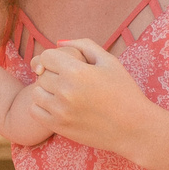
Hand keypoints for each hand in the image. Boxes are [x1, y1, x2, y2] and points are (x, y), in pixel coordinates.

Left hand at [25, 38, 151, 151]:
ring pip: (36, 92)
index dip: (54, 58)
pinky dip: (42, 106)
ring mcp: (60, 111)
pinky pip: (35, 111)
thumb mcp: (109, 61)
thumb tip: (59, 42)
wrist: (133, 128)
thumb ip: (84, 45)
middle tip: (69, 80)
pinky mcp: (59, 127)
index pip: (46, 56)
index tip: (65, 64)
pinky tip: (58, 105)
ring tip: (63, 93)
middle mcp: (65, 91)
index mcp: (77, 71)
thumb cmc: (124, 92)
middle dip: (52, 73)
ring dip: (46, 90)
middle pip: (41, 74)